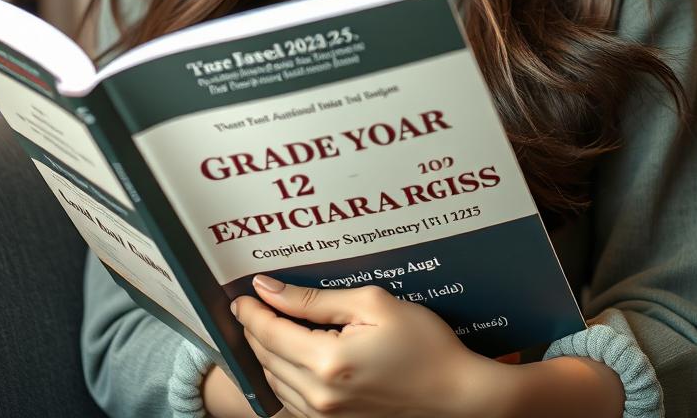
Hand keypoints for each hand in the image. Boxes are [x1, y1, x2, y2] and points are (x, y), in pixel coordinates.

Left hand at [229, 275, 504, 417]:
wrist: (454, 393)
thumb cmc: (422, 343)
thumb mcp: (372, 304)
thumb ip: (316, 300)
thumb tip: (271, 290)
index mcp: (327, 361)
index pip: (270, 333)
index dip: (252, 311)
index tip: (242, 293)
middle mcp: (319, 395)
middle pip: (266, 358)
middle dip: (255, 328)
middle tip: (252, 303)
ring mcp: (325, 416)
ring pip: (274, 381)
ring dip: (266, 352)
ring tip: (269, 324)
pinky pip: (291, 400)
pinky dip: (282, 375)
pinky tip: (289, 355)